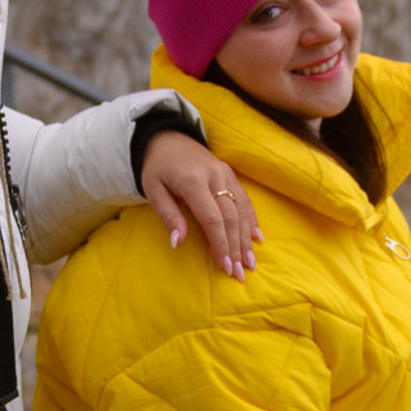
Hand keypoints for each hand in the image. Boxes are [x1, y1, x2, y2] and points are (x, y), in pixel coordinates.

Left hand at [140, 132, 262, 280]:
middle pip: (230, 217)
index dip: (220, 244)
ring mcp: (224, 173)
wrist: (166, 137)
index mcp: (193, 181)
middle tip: (240, 273)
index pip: (212, 218)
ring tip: (250, 262)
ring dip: (247, 238)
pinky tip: (257, 238)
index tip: (225, 266)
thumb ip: (168, 216)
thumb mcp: (153, 190)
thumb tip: (179, 243)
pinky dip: (251, 219)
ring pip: (241, 209)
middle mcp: (214, 176)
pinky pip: (245, 199)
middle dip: (236, 247)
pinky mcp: (229, 173)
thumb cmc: (157, 168)